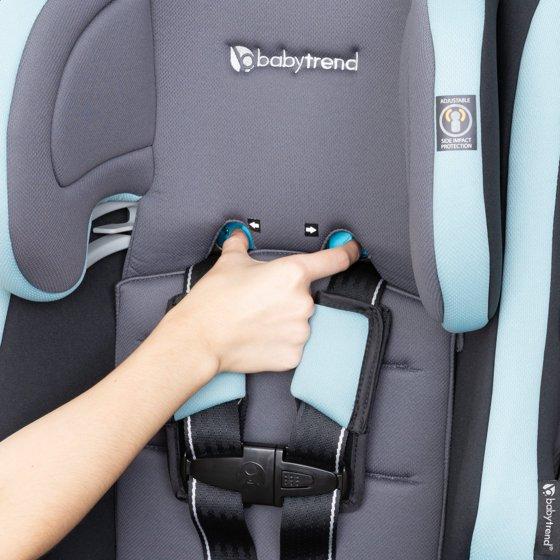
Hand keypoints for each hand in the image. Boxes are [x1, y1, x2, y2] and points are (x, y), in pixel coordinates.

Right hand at [154, 231, 359, 377]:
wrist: (199, 338)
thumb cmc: (214, 301)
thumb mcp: (229, 263)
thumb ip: (241, 245)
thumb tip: (240, 235)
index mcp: (292, 273)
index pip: (334, 259)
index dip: (347, 252)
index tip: (354, 251)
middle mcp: (303, 302)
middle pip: (307, 295)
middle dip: (288, 296)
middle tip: (262, 300)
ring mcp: (301, 331)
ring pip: (301, 321)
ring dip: (286, 320)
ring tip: (258, 320)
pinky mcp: (294, 356)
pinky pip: (295, 345)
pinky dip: (281, 341)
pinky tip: (260, 337)